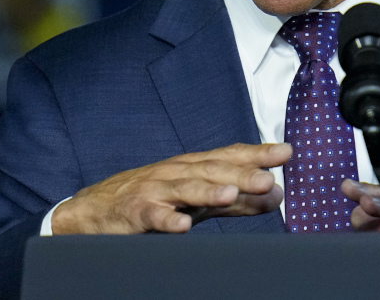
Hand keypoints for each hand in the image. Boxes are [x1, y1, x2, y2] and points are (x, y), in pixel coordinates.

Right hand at [51, 142, 291, 233]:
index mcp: (193, 167)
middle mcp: (176, 172)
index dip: (257, 154)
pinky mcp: (134, 212)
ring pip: (184, 189)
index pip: (230, 156)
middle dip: (240, 174)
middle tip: (267, 178)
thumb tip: (276, 194)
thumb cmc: (152, 200)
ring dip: (208, 191)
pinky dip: (167, 220)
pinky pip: (152, 216)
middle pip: (212, 171)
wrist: (94, 210)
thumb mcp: (198, 201)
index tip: (286, 152)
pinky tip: (183, 226)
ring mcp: (154, 190)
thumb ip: (238, 200)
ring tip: (230, 195)